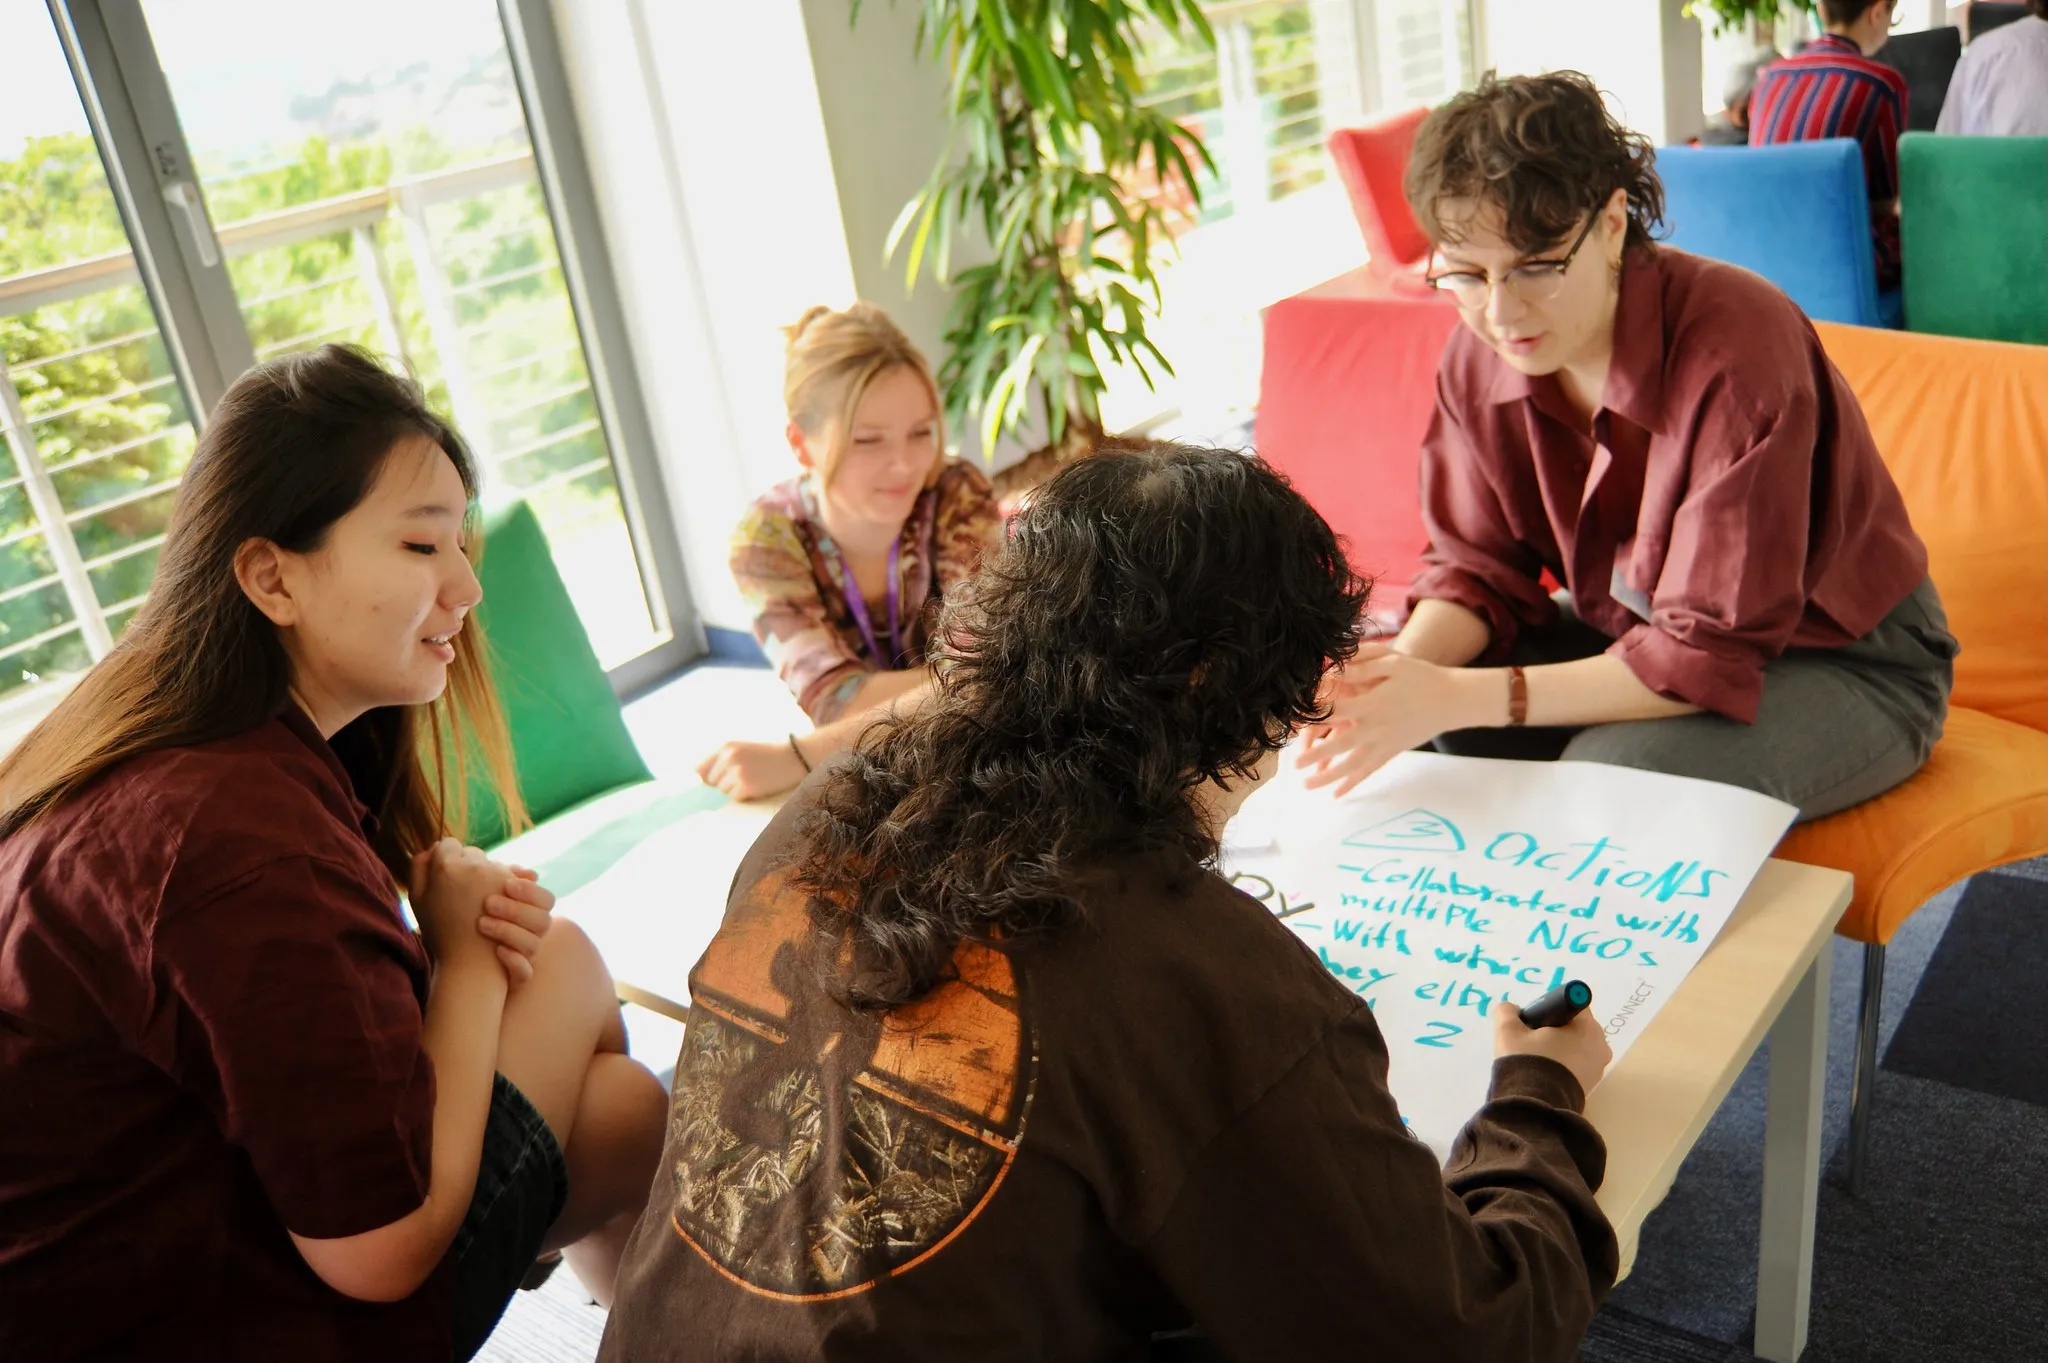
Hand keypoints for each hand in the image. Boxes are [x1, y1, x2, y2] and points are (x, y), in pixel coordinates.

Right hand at [408, 839, 516, 972]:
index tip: (447, 879)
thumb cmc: (441, 934)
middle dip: (468, 868)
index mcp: (446, 867)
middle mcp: (474, 866)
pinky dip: (509, 886)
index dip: (446, 860)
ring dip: (489, 877)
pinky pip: (512, 875)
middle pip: (471, 853)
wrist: (472, 963)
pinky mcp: (516, 887)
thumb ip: (420, 867)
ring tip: (482, 903)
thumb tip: (432, 846)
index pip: (448, 845)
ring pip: (493, 864)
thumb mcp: (418, 900)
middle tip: (463, 894)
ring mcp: (498, 875)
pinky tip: (501, 903)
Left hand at [474, 867, 554, 985]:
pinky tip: (496, 951)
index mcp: (530, 914)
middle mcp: (533, 936)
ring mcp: (526, 958)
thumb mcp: (483, 896)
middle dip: (516, 910)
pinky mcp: (515, 978)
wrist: (458, 964)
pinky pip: (525, 972)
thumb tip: (527, 873)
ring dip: (509, 931)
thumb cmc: (470, 923)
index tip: (506, 884)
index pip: (547, 899)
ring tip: (481, 924)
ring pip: (533, 945)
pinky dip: (514, 960)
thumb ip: (498, 878)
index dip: (531, 891)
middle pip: (543, 921)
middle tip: (488, 903)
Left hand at [694, 738, 806, 800]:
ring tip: (751, 779)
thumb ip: (720, 761)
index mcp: (725, 746)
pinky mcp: (746, 786)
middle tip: (742, 776)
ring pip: (722, 791)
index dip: (705, 777)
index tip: (711, 782)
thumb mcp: (740, 749)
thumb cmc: (765, 756)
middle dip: (722, 783)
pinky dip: (744, 795)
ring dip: (733, 789)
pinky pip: (734, 798)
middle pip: (710, 782)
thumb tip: (699, 781)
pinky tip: (756, 785)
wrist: (792, 759)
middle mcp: (729, 758)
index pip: (699, 769)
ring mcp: (737, 772)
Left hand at [1296, 645, 1494, 796]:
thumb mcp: (1392, 662)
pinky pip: (1369, 770)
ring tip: (1306, 785)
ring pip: (1353, 764)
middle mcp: (1377, 727)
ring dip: (1329, 776)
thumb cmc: (1420, 676)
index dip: (1313, 714)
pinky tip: (1337, 795)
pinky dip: (1353, 783)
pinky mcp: (1392, 752)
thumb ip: (1360, 667)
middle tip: (1293, 763)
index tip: (1291, 719)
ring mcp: (1385, 743)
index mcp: (1373, 703)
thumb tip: (1330, 669)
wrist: (1453, 699)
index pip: (1336, 710)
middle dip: (1316, 754)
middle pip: (1340, 743)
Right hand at [1490, 1001, 1612, 1100]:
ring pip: (1574, 1047)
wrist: (1535, 1108)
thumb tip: (1511, 1010)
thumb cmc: (1528, 1062)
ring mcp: (1598, 1068)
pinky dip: (1560, 1065)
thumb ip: (1507, 1012)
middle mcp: (1600, 1046)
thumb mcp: (1509, 1031)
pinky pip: (1574, 1066)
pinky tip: (1541, 1074)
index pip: (1572, 1004)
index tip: (1534, 1021)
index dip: (1551, 1008)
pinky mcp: (1590, 1086)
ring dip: (1556, 1049)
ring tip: (1533, 1060)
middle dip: (1553, 1029)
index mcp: (1588, 1028)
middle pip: (1574, 1026)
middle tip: (1529, 1041)